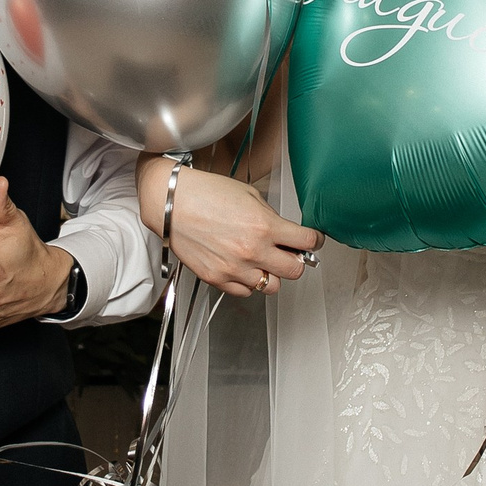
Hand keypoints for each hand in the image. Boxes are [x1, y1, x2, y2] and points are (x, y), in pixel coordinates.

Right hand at [135, 155, 324, 297]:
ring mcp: (235, 268)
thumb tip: (284, 233)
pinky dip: (249, 282)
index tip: (311, 240)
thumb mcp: (248, 195)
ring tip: (262, 261)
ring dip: (272, 274)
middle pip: (295, 271)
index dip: (314, 240)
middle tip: (289, 253)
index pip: (307, 242)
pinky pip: (245, 292)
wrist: (171, 204)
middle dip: (296, 260)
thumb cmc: (204, 194)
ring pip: (272, 286)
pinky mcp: (217, 279)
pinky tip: (244, 267)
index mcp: (264, 226)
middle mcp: (252, 251)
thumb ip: (270, 217)